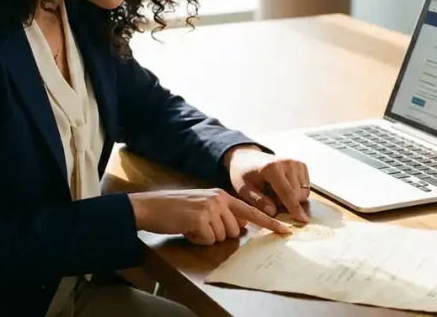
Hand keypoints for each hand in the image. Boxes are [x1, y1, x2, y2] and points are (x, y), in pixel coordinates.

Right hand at [127, 189, 289, 245]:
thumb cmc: (175, 209)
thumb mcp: (203, 205)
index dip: (269, 223)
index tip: (285, 231)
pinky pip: (209, 240)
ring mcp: (211, 208)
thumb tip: (242, 226)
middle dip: (219, 234)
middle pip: (235, 230)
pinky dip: (198, 239)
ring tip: (191, 225)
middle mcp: (219, 199)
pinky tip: (186, 228)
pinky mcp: (201, 219)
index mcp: (222, 195)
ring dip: (207, 237)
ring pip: (223, 236)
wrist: (151, 206)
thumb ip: (223, 213)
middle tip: (199, 225)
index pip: (250, 211)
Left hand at [225, 145, 310, 222]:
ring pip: (304, 192)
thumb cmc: (244, 174)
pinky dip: (297, 192)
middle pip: (297, 194)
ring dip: (293, 198)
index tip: (302, 220)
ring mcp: (296, 163)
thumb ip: (258, 201)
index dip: (294, 208)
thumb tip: (273, 213)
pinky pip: (306, 187)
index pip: (286, 192)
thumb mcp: (244, 189)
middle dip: (287, 203)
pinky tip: (285, 187)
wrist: (248, 157)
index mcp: (272, 168)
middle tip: (270, 198)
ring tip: (277, 192)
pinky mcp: (301, 165)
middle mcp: (287, 163)